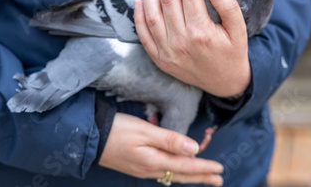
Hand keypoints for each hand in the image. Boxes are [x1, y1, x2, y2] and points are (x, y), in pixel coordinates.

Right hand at [98, 113, 223, 185]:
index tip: (220, 169)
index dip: (204, 167)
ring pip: (173, 175)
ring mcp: (143, 170)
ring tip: (205, 177)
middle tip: (219, 180)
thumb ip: (171, 140)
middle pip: (182, 174)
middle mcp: (151, 169)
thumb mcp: (145, 132)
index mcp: (155, 161)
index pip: (186, 165)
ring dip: (191, 175)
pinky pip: (163, 173)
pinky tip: (179, 171)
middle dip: (202, 177)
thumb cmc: (117, 130)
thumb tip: (194, 149)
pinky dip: (177, 172)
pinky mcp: (138, 167)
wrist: (90, 137)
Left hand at [134, 0, 250, 96]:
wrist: (224, 84)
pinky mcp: (159, 59)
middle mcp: (181, 42)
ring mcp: (167, 52)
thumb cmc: (233, 53)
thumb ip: (228, 6)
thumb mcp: (240, 30)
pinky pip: (144, 34)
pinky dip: (139, 16)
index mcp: (202, 33)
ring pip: (152, 14)